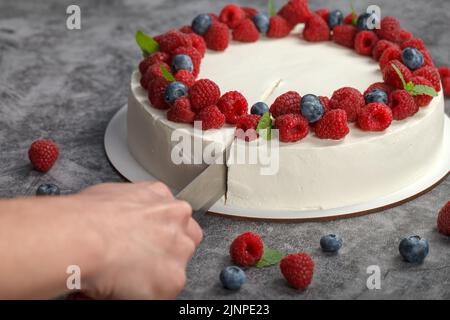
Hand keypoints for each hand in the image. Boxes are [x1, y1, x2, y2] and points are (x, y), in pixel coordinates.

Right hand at [77, 182, 201, 298]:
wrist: (82, 238)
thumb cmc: (85, 218)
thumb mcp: (112, 194)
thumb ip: (133, 206)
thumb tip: (122, 219)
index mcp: (161, 195)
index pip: (172, 216)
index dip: (157, 233)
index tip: (143, 242)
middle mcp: (177, 219)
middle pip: (182, 240)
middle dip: (164, 253)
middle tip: (136, 261)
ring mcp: (179, 249)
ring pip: (174, 268)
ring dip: (154, 275)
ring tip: (123, 275)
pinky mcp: (173, 279)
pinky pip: (161, 292)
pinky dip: (143, 295)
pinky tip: (121, 287)